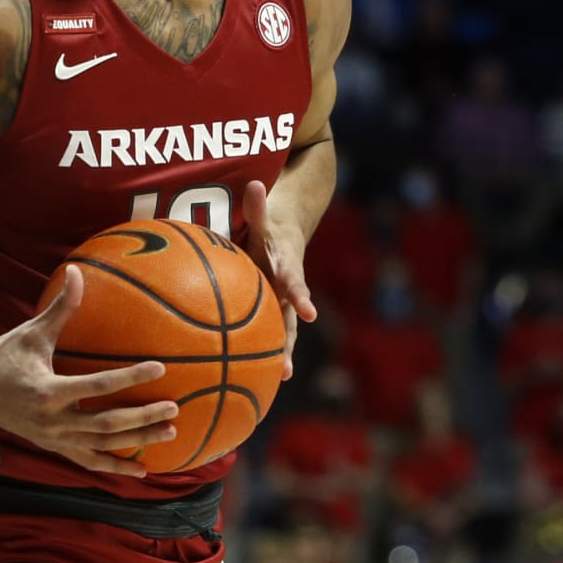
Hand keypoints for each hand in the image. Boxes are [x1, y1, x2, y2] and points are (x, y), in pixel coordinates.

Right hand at [0, 265, 178, 476]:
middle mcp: (52, 421)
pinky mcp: (54, 447)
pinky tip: (142, 470)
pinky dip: (116, 467)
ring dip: (137, 441)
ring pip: (103, 446)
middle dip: (142, 418)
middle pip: (107, 424)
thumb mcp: (32, 332)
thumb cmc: (4, 354)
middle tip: (173, 408)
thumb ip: (60, 307)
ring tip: (170, 433)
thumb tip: (77, 271)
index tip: (159, 368)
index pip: (98, 385)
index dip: (130, 378)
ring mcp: (53, 439)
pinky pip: (89, 461)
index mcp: (47, 390)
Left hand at [240, 180, 318, 379]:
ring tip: (279, 377)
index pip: (295, 281)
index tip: (309, 313)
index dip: (301, 296)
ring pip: (284, 328)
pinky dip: (265, 349)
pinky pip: (270, 329)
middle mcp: (289, 287)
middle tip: (285, 368)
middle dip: (289, 342)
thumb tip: (255, 185)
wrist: (288, 229)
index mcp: (287, 265)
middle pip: (290, 317)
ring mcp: (283, 299)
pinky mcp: (275, 306)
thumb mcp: (265, 214)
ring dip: (282, 352)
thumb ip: (257, 206)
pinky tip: (253, 372)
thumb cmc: (270, 223)